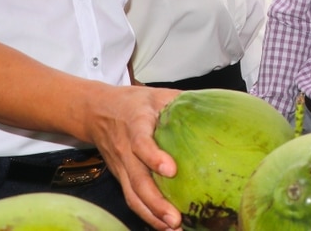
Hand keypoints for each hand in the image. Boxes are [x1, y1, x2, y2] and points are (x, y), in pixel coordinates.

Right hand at [84, 84, 181, 230]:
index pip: (141, 143)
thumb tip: (213, 106)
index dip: (154, 157)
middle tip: (176, 218)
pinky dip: (147, 216)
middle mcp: (126, 150)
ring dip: (152, 215)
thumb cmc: (133, 103)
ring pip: (133, 196)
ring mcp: (122, 167)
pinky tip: (165, 227)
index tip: (171, 170)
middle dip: (156, 202)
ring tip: (174, 228)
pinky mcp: (122, 178)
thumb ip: (181, 100)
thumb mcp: (156, 94)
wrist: (97, 111)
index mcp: (136, 124)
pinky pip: (132, 199)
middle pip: (137, 180)